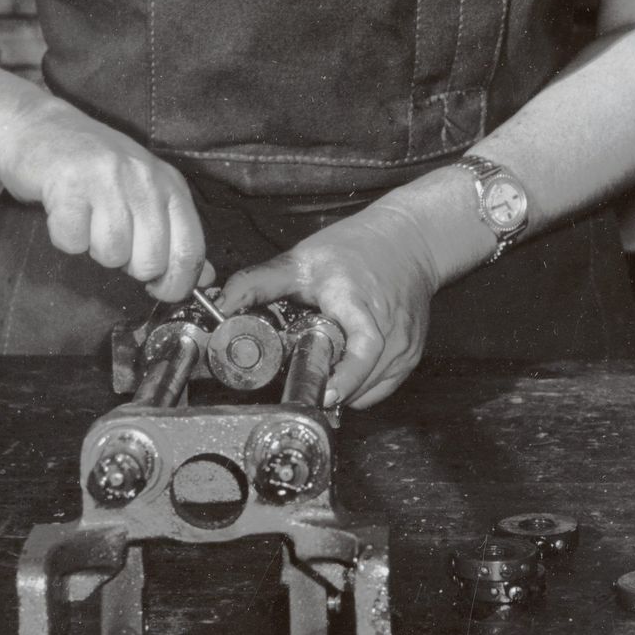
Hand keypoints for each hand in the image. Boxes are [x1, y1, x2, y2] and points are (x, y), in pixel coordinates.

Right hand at [0, 95, 205, 299]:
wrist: (40, 128)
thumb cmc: (94, 168)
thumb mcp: (145, 193)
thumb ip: (175, 234)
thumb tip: (203, 278)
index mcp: (170, 185)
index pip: (190, 249)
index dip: (177, 283)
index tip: (159, 291)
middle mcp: (145, 180)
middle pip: (150, 260)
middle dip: (129, 265)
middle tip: (112, 238)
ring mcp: (108, 179)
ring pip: (112, 254)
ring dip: (94, 248)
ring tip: (88, 219)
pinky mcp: (69, 184)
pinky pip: (72, 242)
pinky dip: (65, 237)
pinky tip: (65, 213)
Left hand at [218, 201, 446, 410]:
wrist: (412, 240)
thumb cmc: (360, 247)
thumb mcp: (303, 260)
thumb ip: (258, 283)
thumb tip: (222, 305)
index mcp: (360, 303)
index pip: (364, 349)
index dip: (345, 377)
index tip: (324, 394)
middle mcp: (390, 329)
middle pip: (361, 380)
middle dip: (327, 386)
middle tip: (301, 378)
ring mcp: (405, 345)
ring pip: (369, 391)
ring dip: (342, 389)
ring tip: (323, 366)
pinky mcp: (412, 355)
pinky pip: (381, 388)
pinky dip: (359, 388)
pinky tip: (343, 367)